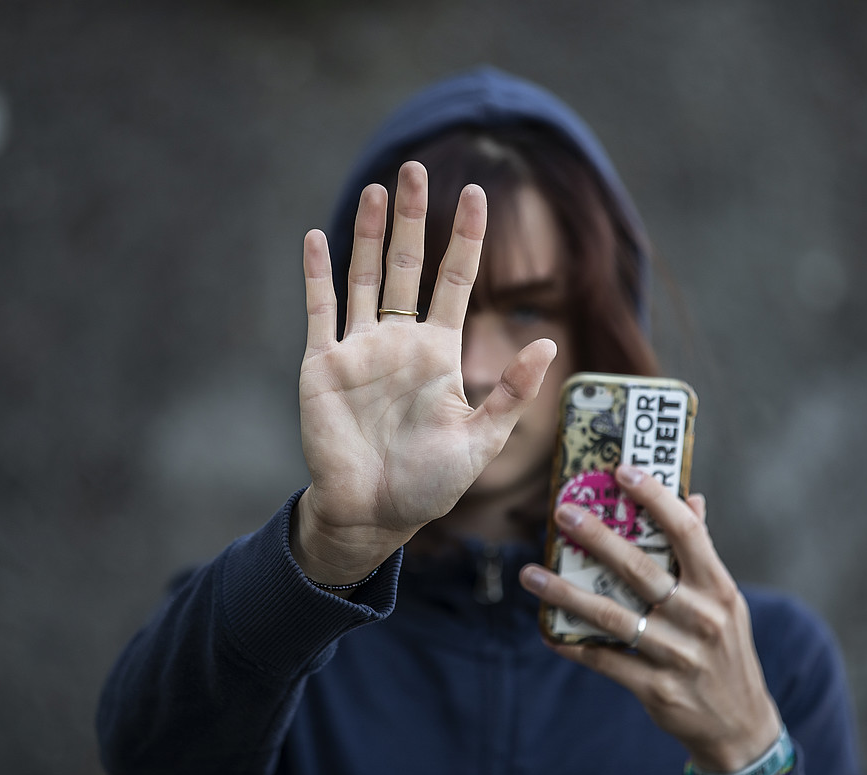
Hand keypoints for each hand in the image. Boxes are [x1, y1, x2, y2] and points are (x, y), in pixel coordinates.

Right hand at [294, 162, 556, 586]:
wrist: (372, 513)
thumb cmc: (429, 482)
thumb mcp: (481, 439)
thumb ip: (510, 391)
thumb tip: (549, 343)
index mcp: (439, 352)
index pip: (455, 280)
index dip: (465, 238)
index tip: (476, 193)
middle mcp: (400, 341)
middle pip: (408, 265)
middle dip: (413, 218)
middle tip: (413, 168)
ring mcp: (360, 349)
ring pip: (364, 276)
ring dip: (369, 234)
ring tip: (377, 190)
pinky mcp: (323, 364)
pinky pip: (320, 310)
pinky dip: (318, 274)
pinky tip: (319, 236)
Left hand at [519, 464, 780, 771]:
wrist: (741, 725)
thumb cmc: (725, 649)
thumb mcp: (725, 601)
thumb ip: (703, 553)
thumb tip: (692, 498)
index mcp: (718, 588)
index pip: (687, 532)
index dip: (655, 498)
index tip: (623, 471)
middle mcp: (700, 618)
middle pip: (640, 569)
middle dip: (598, 537)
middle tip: (563, 513)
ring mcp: (678, 655)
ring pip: (612, 616)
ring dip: (566, 594)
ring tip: (531, 574)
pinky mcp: (657, 688)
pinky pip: (605, 661)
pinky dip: (574, 646)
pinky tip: (547, 631)